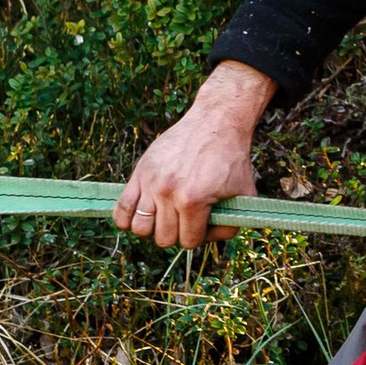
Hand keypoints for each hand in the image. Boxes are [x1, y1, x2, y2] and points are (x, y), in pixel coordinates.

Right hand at [113, 61, 272, 248]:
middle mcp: (168, 193)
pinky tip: (141, 214)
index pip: (187, 242)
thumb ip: (230, 225)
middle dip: (177, 233)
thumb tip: (206, 240)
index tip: (203, 223)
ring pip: (140, 228)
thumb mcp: (244, 194)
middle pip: (163, 238)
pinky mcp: (140, 171)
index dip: (198, 236)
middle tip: (187, 218)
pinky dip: (126, 219)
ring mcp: (151, 182)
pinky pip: (121, 208)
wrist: (216, 122)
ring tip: (166, 216)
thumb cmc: (231, 159)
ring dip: (154, 228)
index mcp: (193, 201)